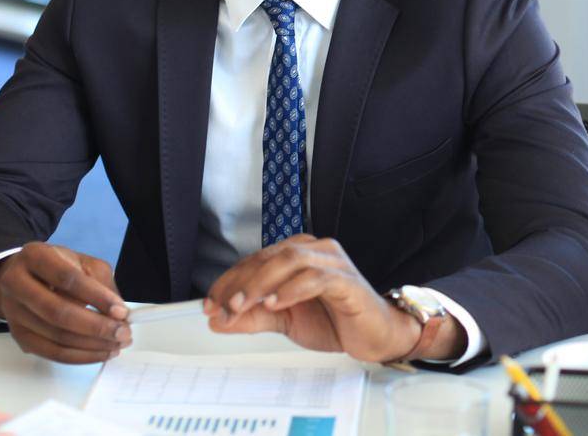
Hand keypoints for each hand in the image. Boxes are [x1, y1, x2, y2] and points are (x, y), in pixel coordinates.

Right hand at [0, 242, 130, 363]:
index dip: (96, 297)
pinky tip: (99, 353)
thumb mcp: (82, 263)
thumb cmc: (59, 267)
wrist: (25, 276)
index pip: (67, 278)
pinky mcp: (18, 335)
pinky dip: (79, 356)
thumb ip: (101, 284)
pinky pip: (50, 352)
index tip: (122, 311)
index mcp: (35, 256)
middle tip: (123, 334)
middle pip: (57, 312)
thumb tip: (119, 315)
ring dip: (91, 346)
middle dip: (96, 327)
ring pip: (55, 337)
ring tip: (117, 346)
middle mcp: (16, 284)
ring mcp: (14, 312)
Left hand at [203, 235, 465, 362]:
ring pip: (290, 260)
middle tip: (221, 307)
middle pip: (270, 256)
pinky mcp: (347, 281)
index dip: (230, 280)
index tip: (210, 304)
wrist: (377, 336)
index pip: (257, 260)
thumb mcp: (285, 322)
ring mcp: (333, 263)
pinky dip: (292, 289)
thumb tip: (217, 320)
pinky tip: (275, 303)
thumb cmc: (336, 321)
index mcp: (300, 254)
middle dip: (240, 282)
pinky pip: (316, 278)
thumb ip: (253, 317)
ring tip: (242, 306)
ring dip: (261, 283)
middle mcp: (316, 250)